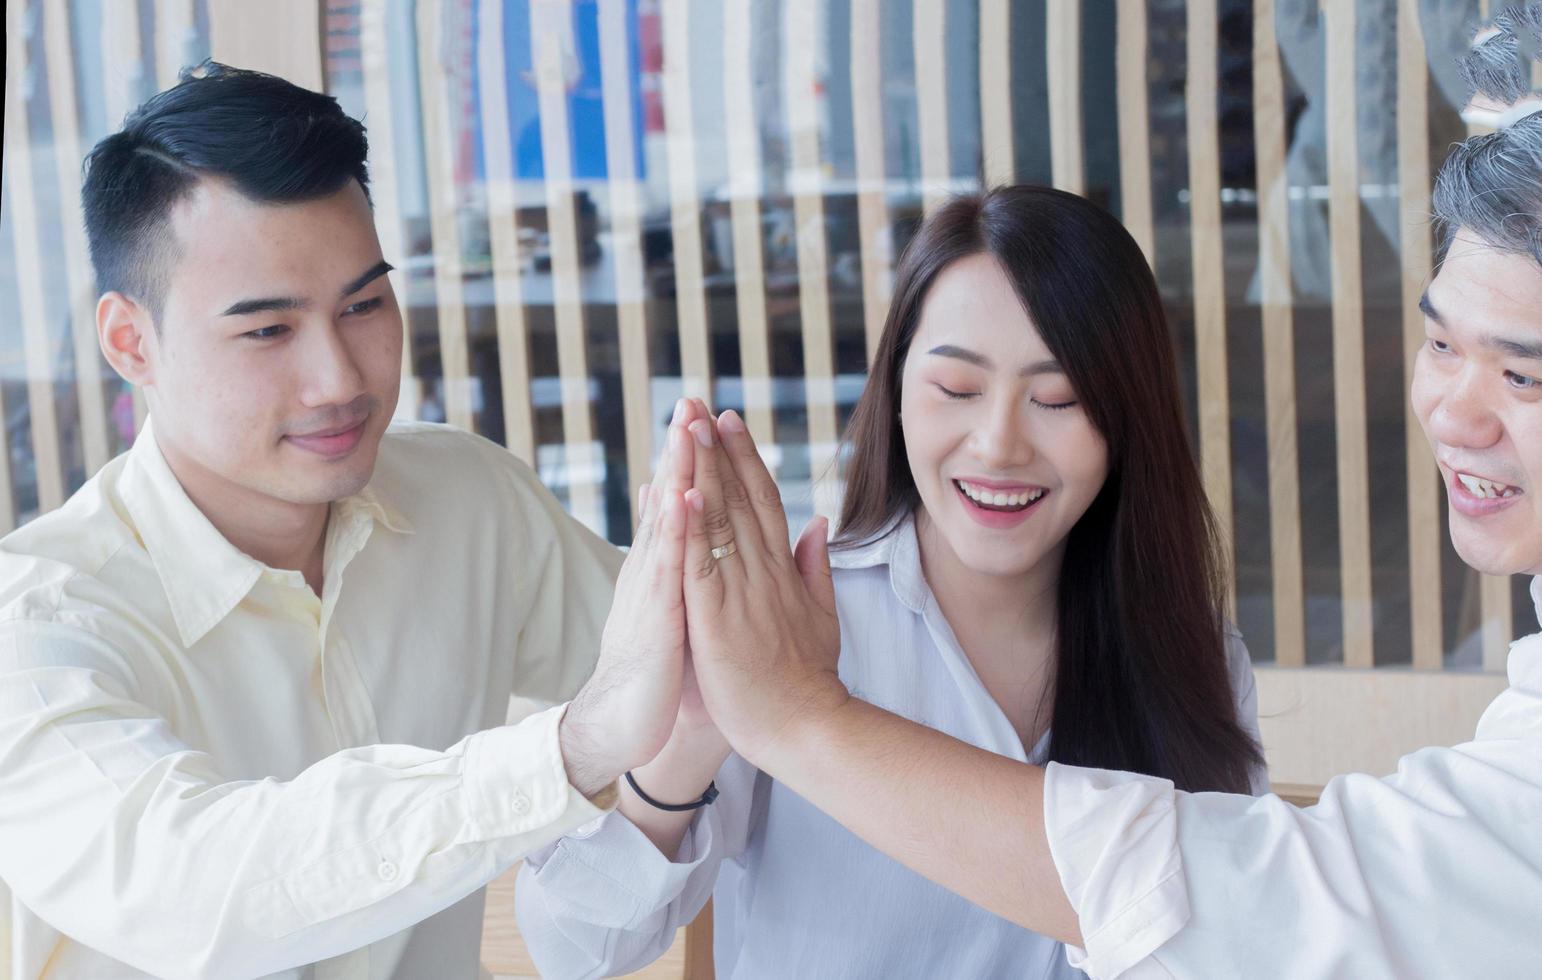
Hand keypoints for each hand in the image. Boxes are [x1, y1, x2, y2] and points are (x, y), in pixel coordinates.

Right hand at [559, 399, 696, 796]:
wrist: (627, 723)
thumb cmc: (661, 673)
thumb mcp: (684, 614)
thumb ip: (692, 573)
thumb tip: (697, 541)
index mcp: (672, 570)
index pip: (686, 505)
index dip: (696, 462)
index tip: (707, 417)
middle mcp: (656, 571)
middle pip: (673, 500)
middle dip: (683, 449)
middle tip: (691, 399)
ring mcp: (652, 591)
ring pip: (667, 522)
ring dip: (676, 472)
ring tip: (684, 426)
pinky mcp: (654, 618)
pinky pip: (665, 566)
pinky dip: (671, 527)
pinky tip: (677, 492)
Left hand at [678, 409, 846, 768]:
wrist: (805, 727)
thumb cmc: (808, 678)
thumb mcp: (821, 614)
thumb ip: (816, 566)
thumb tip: (820, 522)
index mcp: (782, 570)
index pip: (763, 500)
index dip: (745, 458)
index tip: (728, 421)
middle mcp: (763, 572)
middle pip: (740, 497)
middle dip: (718, 449)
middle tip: (699, 404)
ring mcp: (740, 593)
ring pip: (720, 520)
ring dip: (702, 471)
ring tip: (687, 429)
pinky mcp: (717, 619)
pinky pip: (701, 565)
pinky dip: (693, 528)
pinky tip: (685, 492)